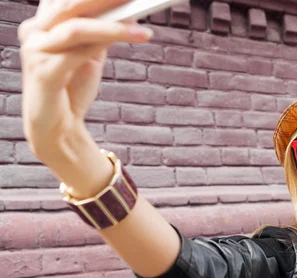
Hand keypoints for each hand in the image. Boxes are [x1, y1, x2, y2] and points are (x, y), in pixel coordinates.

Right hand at [19, 0, 153, 160]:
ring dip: (113, 26)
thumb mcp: (89, 54)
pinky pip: (77, 53)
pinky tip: (132, 37)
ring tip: (143, 29)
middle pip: (70, 3)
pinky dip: (105, 43)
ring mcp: (35, 50)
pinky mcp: (43, 72)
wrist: (57, 128)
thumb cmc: (72, 89)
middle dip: (105, 0)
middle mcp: (35, 31)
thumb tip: (126, 12)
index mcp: (44, 22)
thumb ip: (100, 32)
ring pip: (76, 27)